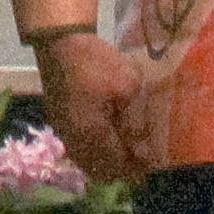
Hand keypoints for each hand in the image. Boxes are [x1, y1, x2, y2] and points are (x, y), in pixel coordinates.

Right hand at [36, 31, 147, 185]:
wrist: (59, 42)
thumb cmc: (96, 62)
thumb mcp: (127, 87)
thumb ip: (135, 124)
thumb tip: (143, 153)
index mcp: (92, 135)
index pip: (118, 167)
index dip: (138, 168)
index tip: (154, 159)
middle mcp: (75, 141)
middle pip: (101, 171)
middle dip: (123, 168)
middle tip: (142, 154)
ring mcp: (64, 133)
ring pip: (89, 163)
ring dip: (108, 161)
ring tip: (127, 145)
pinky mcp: (60, 123)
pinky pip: (80, 151)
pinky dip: (96, 152)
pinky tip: (109, 136)